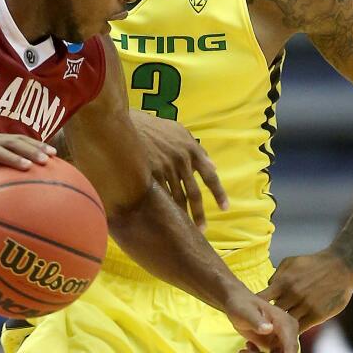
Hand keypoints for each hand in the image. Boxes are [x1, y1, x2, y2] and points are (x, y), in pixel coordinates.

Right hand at [129, 110, 227, 228]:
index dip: (218, 193)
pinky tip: (165, 218)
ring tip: (182, 228)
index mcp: (191, 150)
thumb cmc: (154, 126)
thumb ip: (196, 149)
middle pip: (194, 193)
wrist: (128, 123)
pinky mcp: (150, 174)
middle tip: (202, 229)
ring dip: (181, 215)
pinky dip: (164, 208)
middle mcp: (182, 161)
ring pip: (177, 198)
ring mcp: (165, 168)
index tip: (225, 208)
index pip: (210, 176)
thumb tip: (212, 164)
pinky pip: (160, 195)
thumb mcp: (179, 131)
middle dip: (199, 214)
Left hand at [223, 286, 298, 352]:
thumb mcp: (246, 311)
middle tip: (249, 352)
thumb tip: (269, 328)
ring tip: (245, 350)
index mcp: (285, 322)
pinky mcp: (274, 345)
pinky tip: (247, 347)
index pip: (291, 345)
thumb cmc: (241, 303)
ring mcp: (281, 339)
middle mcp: (287, 332)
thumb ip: (257, 320)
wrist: (236, 302)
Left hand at [258, 249, 352, 332]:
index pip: (262, 299)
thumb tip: (268, 288)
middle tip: (264, 323)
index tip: (256, 310)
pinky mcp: (318, 315)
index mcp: (283, 282)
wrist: (340, 266)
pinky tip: (291, 330)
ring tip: (276, 329)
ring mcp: (306, 306)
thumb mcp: (290, 262)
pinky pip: (301, 327)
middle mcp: (293, 295)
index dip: (257, 306)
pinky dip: (294, 330)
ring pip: (287, 323)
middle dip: (268, 318)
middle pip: (273, 313)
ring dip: (281, 326)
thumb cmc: (312, 263)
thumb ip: (277, 276)